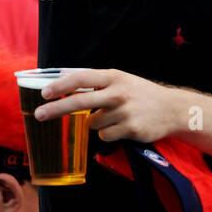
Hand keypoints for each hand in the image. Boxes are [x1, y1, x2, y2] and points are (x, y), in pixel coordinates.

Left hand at [35, 69, 180, 143]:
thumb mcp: (121, 80)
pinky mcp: (130, 129)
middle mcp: (118, 92)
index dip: (61, 85)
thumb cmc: (140, 94)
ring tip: (113, 117)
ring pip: (91, 123)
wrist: (171, 109)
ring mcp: (124, 111)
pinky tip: (121, 126)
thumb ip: (97, 82)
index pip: (81, 78)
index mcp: (113, 76)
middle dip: (56, 109)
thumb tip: (64, 83)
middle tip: (39, 115)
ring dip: (95, 123)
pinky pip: (104, 135)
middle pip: (80, 102)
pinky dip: (107, 133)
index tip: (44, 93)